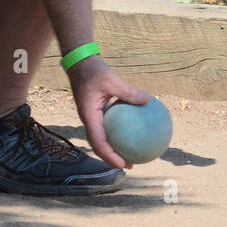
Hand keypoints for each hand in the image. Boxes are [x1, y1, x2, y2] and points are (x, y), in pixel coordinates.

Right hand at [66, 55, 148, 169]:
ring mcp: (92, 116)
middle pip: (99, 145)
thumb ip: (128, 91)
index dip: (110, 156)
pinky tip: (132, 129)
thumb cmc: (93, 70)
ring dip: (114, 148)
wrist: (79, 62)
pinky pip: (108, 126)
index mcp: (89, 116)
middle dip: (112, 158)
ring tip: (131, 152)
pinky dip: (118, 132)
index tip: (123, 163)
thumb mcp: (111, 79)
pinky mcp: (96, 111)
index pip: (98, 142)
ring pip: (102, 138)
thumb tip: (147, 99)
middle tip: (130, 164)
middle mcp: (89, 120)